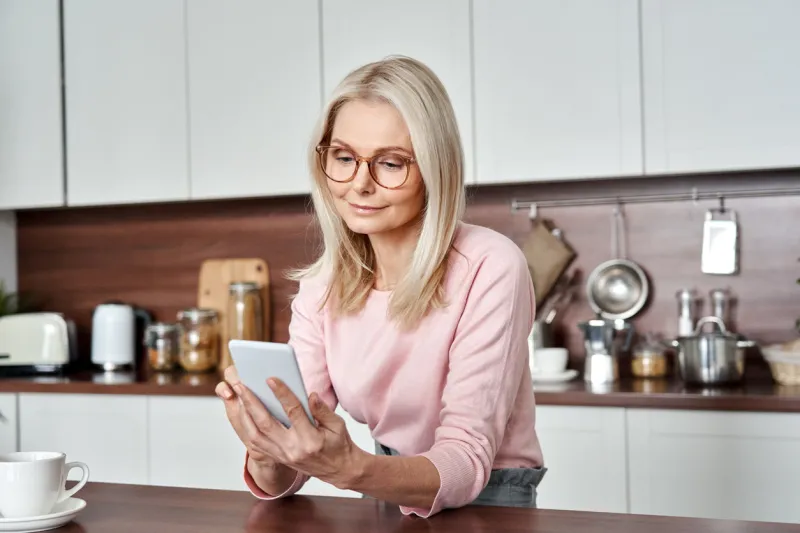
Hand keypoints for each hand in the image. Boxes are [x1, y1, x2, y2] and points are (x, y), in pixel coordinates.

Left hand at [216, 365, 363, 489]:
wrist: (338, 470)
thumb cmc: (339, 445)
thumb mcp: (338, 425)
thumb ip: (323, 410)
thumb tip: (310, 395)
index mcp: (310, 440)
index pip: (293, 412)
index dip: (282, 394)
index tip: (271, 379)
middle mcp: (293, 449)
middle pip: (266, 424)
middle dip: (252, 403)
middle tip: (242, 385)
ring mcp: (283, 456)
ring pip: (256, 435)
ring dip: (245, 415)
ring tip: (239, 397)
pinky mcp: (277, 458)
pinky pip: (256, 444)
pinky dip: (247, 428)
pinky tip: (243, 414)